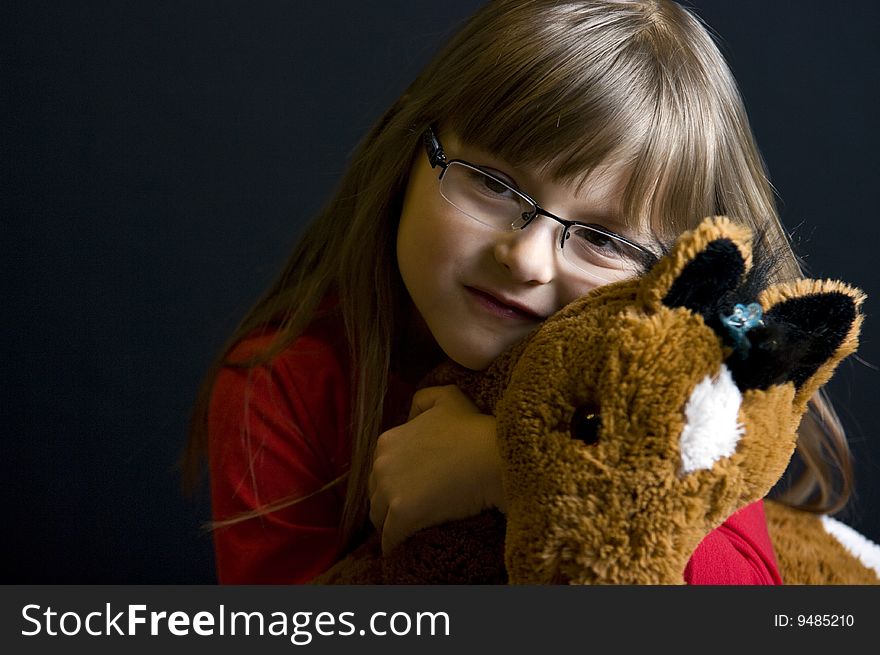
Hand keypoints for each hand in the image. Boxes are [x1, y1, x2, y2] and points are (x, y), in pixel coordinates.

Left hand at [368, 385, 503, 554]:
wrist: (493, 457)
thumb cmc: (474, 428)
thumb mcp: (447, 398)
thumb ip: (422, 400)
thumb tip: (410, 414)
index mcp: (387, 440)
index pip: (380, 470)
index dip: (394, 481)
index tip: (409, 489)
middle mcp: (381, 464)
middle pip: (375, 493)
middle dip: (388, 502)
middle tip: (409, 511)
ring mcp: (390, 490)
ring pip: (379, 517)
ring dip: (390, 524)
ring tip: (406, 531)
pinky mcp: (402, 515)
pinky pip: (390, 538)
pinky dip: (395, 544)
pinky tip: (402, 549)